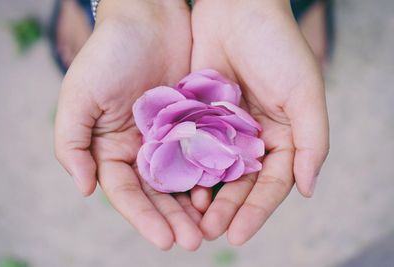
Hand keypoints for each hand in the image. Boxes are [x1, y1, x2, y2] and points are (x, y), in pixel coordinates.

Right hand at [55, 0, 202, 249]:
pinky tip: (221, 191)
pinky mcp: (193, 123)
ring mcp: (168, 137)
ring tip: (209, 227)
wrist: (149, 18)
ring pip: (182, 179)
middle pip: (156, 192)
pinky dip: (210, 174)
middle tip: (193, 241)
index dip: (143, 217)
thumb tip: (84, 189)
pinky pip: (202, 154)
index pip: (126, 192)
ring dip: (194, 205)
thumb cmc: (109, 54)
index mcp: (111, 148)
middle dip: (173, 218)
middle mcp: (140, 148)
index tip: (164, 240)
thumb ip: (72, 143)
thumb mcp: (78, 96)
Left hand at [190, 0, 328, 244]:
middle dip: (226, 210)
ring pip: (213, 172)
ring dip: (203, 196)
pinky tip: (175, 185)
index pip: (271, 185)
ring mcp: (224, 131)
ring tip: (191, 219)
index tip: (238, 234)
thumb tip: (308, 188)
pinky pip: (191, 148)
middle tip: (208, 233)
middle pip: (240, 185)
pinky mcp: (199, 118)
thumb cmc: (277, 47)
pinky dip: (185, 168)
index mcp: (281, 138)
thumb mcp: (304, 93)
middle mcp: (252, 140)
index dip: (256, 211)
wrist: (237, 10)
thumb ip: (312, 142)